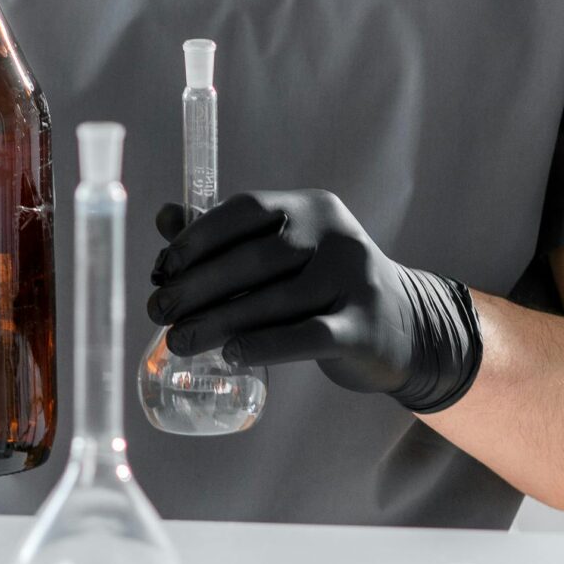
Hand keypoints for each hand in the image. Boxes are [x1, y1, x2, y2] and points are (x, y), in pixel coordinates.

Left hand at [144, 191, 482, 413]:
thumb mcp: (286, 251)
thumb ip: (228, 236)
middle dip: (198, 286)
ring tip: (180, 341)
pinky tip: (231, 356)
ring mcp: (354, 279)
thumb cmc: (325, 284)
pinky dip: (265, 346)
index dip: (198, 238)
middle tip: (158, 311)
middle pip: (254, 258)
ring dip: (219, 322)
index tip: (162, 270)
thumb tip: (165, 217)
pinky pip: (308, 335)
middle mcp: (335, 235)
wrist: (405, 325)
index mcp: (310, 207)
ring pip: (275, 300)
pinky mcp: (364, 326)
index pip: (246, 210)